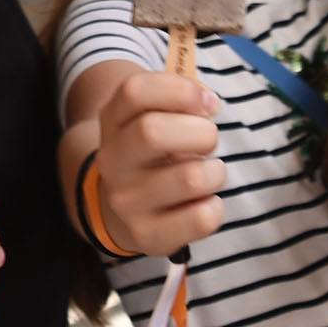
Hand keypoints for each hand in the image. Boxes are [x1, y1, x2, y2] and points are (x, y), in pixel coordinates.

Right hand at [90, 71, 222, 257]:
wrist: (119, 208)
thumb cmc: (152, 152)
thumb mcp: (152, 114)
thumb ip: (179, 97)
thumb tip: (207, 102)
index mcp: (112, 121)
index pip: (135, 92)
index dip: (181, 91)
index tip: (206, 104)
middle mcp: (112, 161)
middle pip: (153, 132)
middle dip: (201, 133)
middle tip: (208, 141)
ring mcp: (125, 202)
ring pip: (190, 178)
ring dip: (215, 172)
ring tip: (208, 174)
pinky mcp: (147, 236)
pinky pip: (201, 218)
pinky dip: (215, 207)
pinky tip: (203, 202)